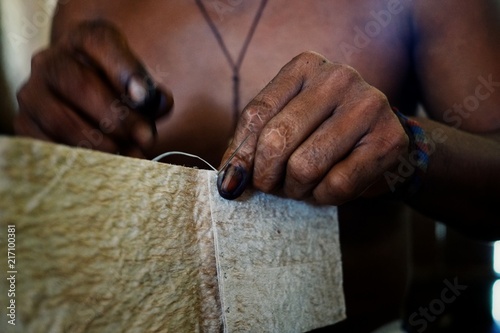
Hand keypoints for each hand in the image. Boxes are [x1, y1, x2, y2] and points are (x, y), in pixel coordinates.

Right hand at [15, 20, 172, 157]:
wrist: (83, 104)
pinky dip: (79, 158)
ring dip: (100, 143)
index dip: (123, 70)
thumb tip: (160, 103)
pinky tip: (104, 164)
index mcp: (83, 41)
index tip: (144, 98)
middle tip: (145, 138)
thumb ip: (152, 94)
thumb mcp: (138, 86)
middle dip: (118, 118)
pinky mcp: (25, 124)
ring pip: (61, 120)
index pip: (99, 42)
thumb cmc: (118, 94)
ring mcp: (32, 93)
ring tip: (129, 154)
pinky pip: (47, 145)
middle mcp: (50, 60)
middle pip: (79, 85)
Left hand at [218, 51, 408, 203]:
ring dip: (295, 189)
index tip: (232, 182)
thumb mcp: (286, 126)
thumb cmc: (322, 134)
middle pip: (277, 138)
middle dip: (265, 176)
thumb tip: (228, 182)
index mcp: (305, 66)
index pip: (257, 114)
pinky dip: (323, 197)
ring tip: (298, 187)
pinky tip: (325, 189)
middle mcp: (338, 77)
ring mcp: (368, 105)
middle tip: (269, 187)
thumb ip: (253, 145)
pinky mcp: (388, 139)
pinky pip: (337, 184)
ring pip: (306, 166)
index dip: (240, 155)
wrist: (379, 141)